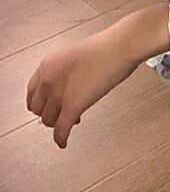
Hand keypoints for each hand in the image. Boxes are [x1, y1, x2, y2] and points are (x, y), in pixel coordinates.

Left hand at [27, 30, 139, 147]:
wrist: (117, 49)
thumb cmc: (104, 49)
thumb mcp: (73, 56)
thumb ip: (63, 72)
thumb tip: (67, 85)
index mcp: (47, 66)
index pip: (31, 92)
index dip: (38, 102)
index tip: (44, 107)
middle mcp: (48, 81)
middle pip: (38, 109)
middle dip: (48, 114)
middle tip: (60, 114)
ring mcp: (59, 95)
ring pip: (48, 121)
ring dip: (58, 124)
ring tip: (73, 120)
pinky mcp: (72, 107)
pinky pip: (61, 130)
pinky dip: (60, 139)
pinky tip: (63, 142)